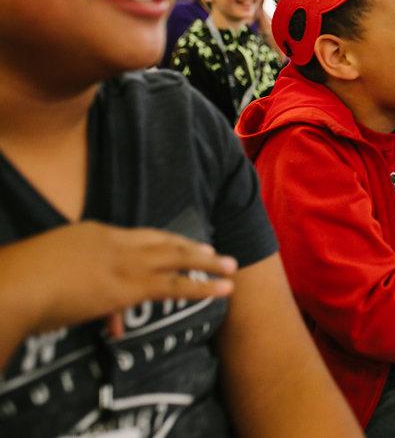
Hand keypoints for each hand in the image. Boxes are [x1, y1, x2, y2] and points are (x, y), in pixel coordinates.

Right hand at [4, 222, 236, 337]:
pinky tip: (218, 291)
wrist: (13, 286)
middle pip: (164, 241)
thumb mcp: (52, 269)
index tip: (182, 245)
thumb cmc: (21, 280)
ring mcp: (124, 263)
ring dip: (206, 266)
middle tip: (216, 253)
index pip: (139, 237)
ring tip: (230, 269)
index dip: (164, 242)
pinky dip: (199, 288)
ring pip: (176, 260)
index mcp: (94, 232)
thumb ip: (75, 281)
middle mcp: (115, 242)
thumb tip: (91, 304)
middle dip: (192, 248)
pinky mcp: (127, 288)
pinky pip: (172, 287)